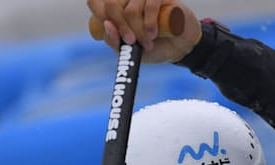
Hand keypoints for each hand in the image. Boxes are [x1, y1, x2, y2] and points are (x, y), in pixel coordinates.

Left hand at [86, 0, 202, 63]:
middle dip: (121, 28)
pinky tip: (153, 34)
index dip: (100, 17)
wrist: (179, 47)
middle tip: (130, 42)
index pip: (96, 2)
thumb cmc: (153, 46)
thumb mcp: (129, 51)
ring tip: (148, 44)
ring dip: (139, 31)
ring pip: (130, 9)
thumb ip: (114, 41)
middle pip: (110, 4)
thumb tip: (106, 25)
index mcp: (114, 9)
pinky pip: (149, 6)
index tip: (114, 34)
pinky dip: (150, 24)